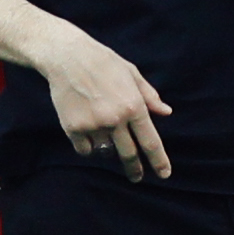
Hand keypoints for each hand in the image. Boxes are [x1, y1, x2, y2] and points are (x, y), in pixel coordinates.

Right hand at [40, 25, 172, 182]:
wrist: (67, 56)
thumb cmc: (103, 62)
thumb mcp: (132, 74)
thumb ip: (149, 96)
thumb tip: (166, 112)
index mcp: (134, 106)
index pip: (150, 142)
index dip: (159, 161)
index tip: (164, 174)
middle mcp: (115, 119)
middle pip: (129, 154)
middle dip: (134, 170)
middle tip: (136, 178)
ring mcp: (94, 125)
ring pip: (105, 151)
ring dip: (107, 147)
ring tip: (101, 129)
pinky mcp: (74, 128)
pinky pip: (84, 149)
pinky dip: (87, 144)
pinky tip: (86, 128)